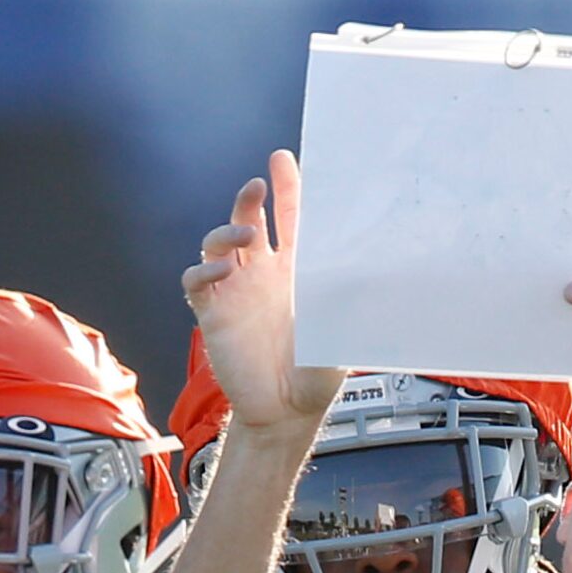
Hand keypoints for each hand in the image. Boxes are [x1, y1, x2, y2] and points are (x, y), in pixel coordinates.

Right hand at [181, 150, 342, 434]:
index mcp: (296, 271)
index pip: (291, 218)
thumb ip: (349, 296)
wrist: (287, 412)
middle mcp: (263, 274)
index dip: (286, 188)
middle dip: (251, 197)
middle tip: (258, 186)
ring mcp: (236, 291)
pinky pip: (197, 280)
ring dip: (228, 228)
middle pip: (250, 217)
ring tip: (246, 234)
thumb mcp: (342, 329)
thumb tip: (374, 265)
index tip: (283, 160)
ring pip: (219, 241)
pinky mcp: (213, 313)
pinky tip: (221, 273)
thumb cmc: (317, 375)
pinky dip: (204, 270)